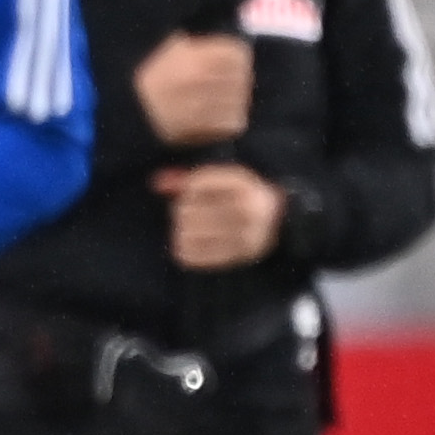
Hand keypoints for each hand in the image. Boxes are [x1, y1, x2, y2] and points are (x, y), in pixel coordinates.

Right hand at [133, 30, 252, 143]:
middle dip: (238, 76)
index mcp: (192, 58)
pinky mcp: (199, 132)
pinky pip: (231, 124)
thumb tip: (219, 28)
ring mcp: (200, 109)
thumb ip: (194, 40)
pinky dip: (229, 119)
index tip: (232, 58)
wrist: (124, 111)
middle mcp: (199, 83)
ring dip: (234, 98)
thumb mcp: (167, 45)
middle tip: (229, 78)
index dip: (237, 55)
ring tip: (222, 97)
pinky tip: (218, 114)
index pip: (237, 54)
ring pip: (239, 101)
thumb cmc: (144, 74)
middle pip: (241, 77)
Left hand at [158, 159, 284, 268]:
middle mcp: (246, 208)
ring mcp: (244, 234)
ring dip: (181, 230)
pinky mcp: (238, 255)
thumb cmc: (240, 195)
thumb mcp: (221, 180)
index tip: (192, 194)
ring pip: (188, 233)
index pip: (197, 184)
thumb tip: (156, 182)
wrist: (279, 221)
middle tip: (186, 213)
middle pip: (188, 210)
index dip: (187, 189)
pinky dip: (184, 249)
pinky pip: (194, 255)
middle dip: (182, 210)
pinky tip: (188, 243)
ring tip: (188, 227)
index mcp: (243, 183)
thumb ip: (187, 179)